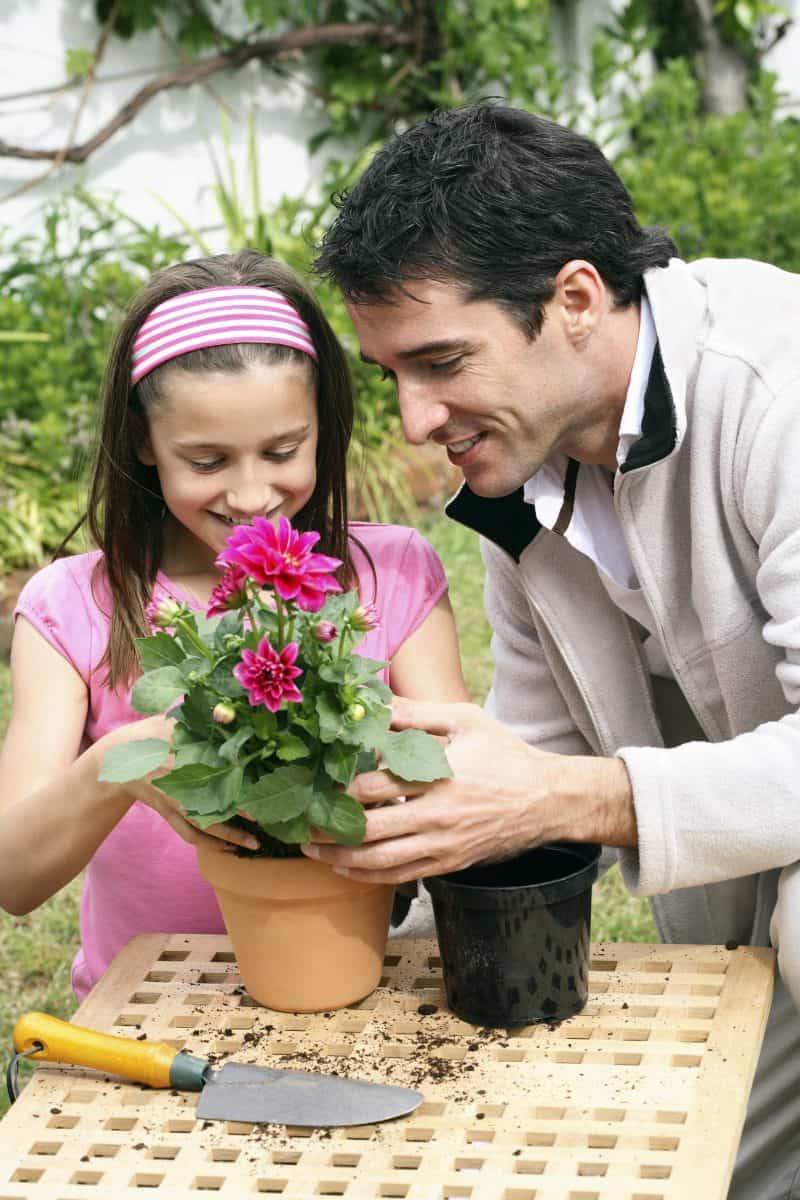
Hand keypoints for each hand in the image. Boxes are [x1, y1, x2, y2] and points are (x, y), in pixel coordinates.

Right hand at [94, 716, 259, 852]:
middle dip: (240, 816)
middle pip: (213, 805)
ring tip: (254, 843)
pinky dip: (209, 844)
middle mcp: (179, 786)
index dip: (239, 781)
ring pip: (203, 827)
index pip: (217, 772)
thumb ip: (201, 717)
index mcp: (182, 759)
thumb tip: (227, 713)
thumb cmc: (149, 735)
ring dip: (229, 838)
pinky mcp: (168, 814)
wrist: (114, 759)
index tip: (260, 787)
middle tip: (266, 819)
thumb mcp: (171, 719)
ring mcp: (173, 804)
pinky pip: (188, 835)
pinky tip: (228, 847)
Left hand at [302, 698, 634, 883]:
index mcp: (439, 778)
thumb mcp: (465, 720)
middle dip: (326, 827)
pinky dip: (367, 876)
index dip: (337, 786)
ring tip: (309, 848)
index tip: (312, 778)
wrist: (547, 800)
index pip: (374, 786)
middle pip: (368, 830)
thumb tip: (373, 703)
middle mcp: (437, 818)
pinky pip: (400, 877)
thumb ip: (417, 713)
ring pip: (379, 862)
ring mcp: (442, 847)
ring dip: (338, 858)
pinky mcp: (448, 865)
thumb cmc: (504, 754)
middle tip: (295, 819)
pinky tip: (345, 867)